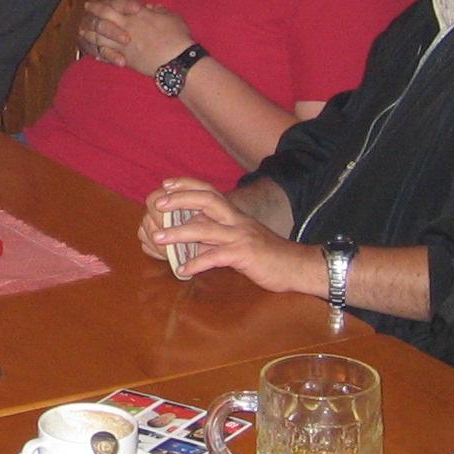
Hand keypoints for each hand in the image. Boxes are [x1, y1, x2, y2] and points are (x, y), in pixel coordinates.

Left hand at [80, 0, 195, 77]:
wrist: (177, 60)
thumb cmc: (178, 37)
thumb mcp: (171, 17)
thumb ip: (159, 10)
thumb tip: (151, 7)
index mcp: (139, 14)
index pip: (120, 2)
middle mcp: (127, 26)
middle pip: (105, 14)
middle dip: (94, 9)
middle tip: (87, 6)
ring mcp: (123, 42)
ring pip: (100, 34)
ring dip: (90, 30)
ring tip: (82, 29)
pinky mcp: (124, 58)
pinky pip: (106, 53)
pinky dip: (98, 52)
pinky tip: (93, 51)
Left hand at [137, 179, 312, 293]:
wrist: (296, 266)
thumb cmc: (264, 254)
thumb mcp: (239, 238)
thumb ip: (216, 235)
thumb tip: (187, 237)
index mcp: (234, 214)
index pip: (208, 190)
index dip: (186, 185)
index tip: (165, 185)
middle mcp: (236, 220)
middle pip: (206, 200)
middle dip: (180, 199)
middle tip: (157, 204)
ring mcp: (240, 236)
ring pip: (206, 229)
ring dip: (179, 232)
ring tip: (158, 237)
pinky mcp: (245, 255)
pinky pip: (217, 256)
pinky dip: (198, 262)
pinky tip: (183, 269)